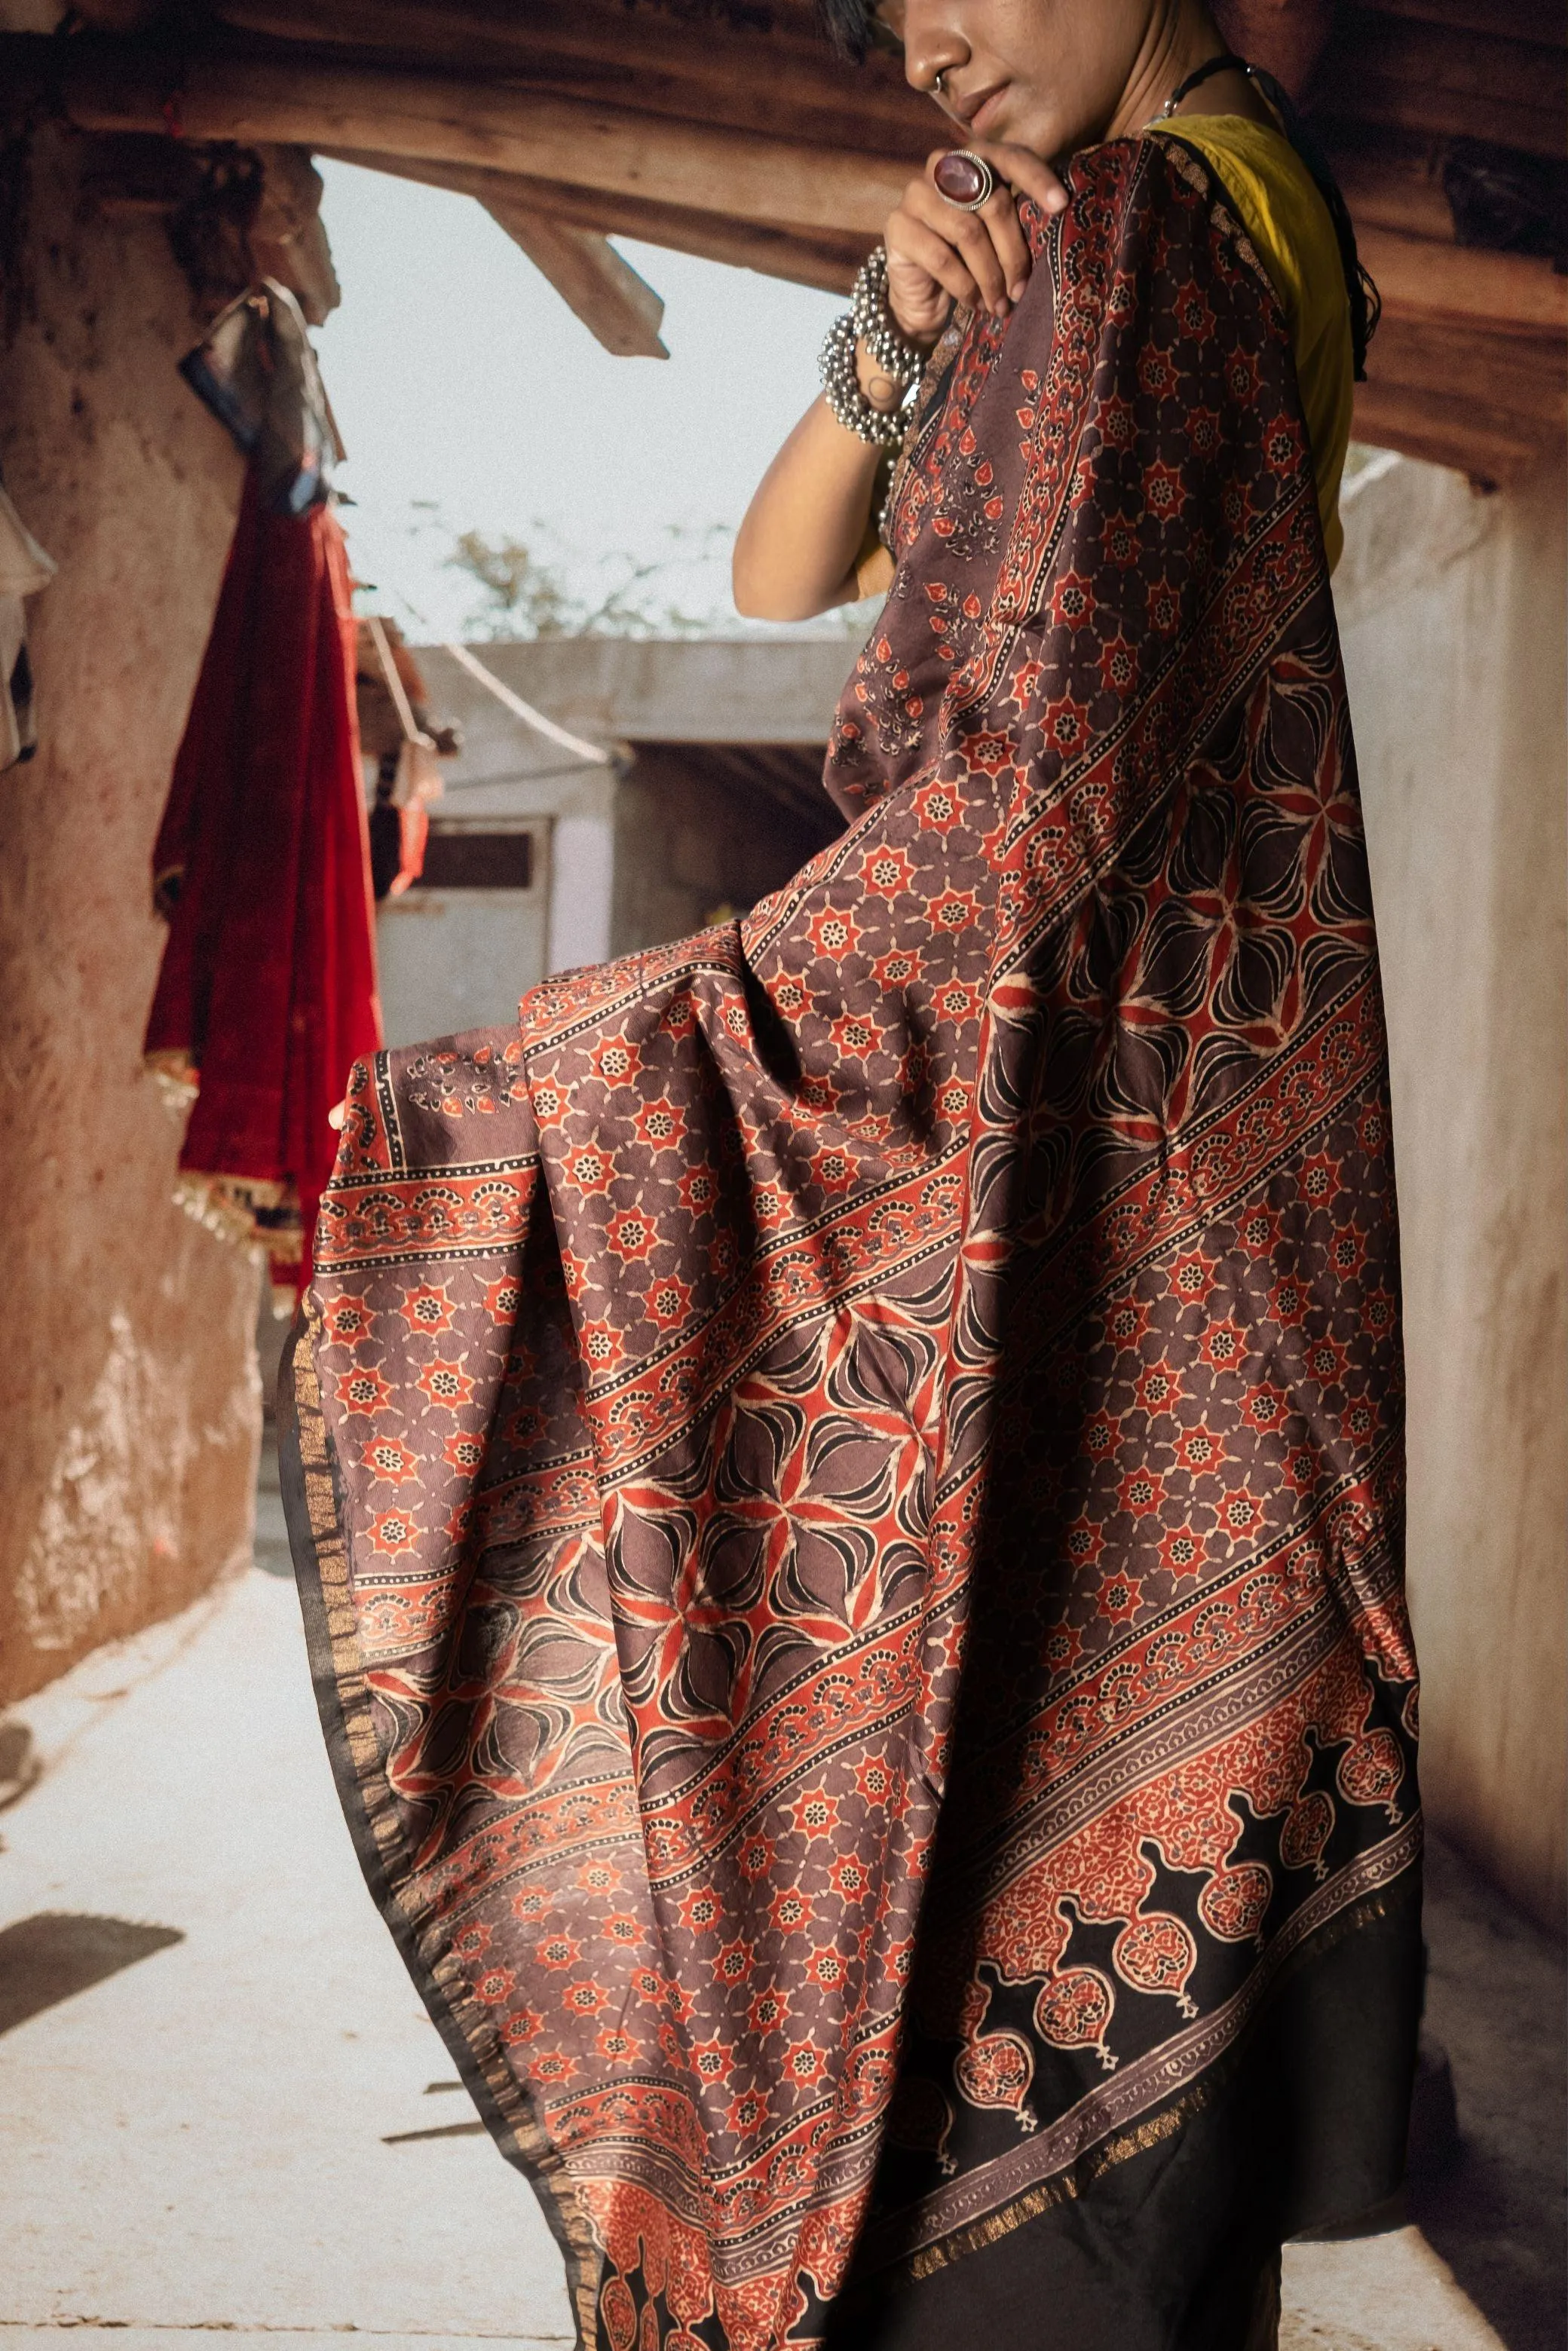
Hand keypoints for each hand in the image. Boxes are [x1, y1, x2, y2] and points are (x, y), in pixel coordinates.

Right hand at [883, 139, 1068, 341]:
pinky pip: (942, 258)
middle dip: (1012, 252)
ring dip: (990, 276)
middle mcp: (941, 167)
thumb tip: (1057, 217)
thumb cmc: (967, 264)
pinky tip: (975, 303)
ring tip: (999, 304)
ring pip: (968, 232)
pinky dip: (965, 287)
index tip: (1062, 205)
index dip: (1036, 178)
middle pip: (992, 201)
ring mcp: (916, 195)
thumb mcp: (996, 237)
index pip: (1008, 157)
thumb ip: (1015, 217)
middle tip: (1020, 289)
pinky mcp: (898, 227)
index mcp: (971, 160)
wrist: (921, 299)